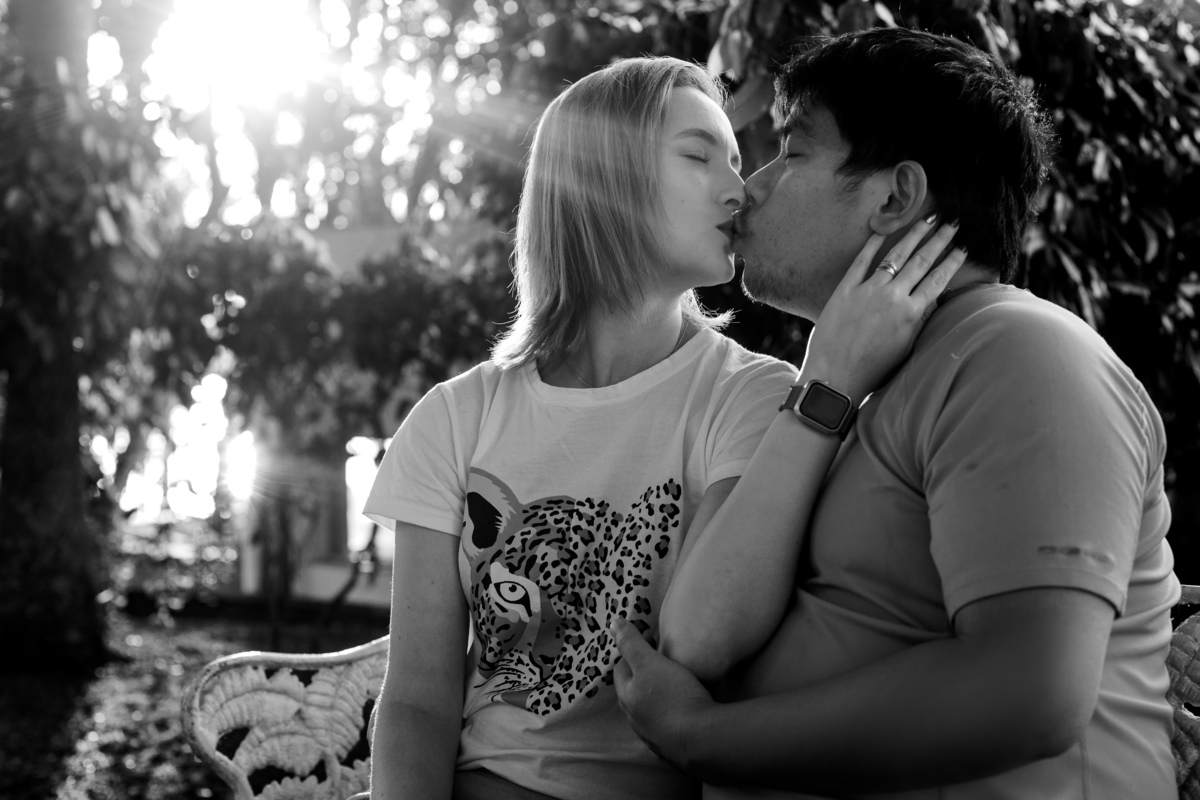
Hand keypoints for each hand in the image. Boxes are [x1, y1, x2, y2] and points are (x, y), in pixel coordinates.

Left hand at [612, 617, 714, 772]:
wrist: (700, 740)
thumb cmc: (673, 696)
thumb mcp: (650, 662)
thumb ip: (631, 643)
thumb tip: (613, 623)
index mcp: (627, 697)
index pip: (621, 668)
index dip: (633, 650)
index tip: (651, 638)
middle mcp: (635, 719)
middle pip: (633, 690)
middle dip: (642, 673)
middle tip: (661, 659)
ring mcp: (652, 735)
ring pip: (648, 709)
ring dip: (655, 694)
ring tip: (673, 682)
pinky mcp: (671, 746)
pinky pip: (666, 724)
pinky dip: (669, 712)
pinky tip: (683, 708)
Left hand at [803, 219, 966, 403]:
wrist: (834, 378)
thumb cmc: (872, 370)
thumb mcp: (905, 347)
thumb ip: (920, 320)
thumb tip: (934, 298)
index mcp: (911, 314)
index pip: (938, 279)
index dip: (953, 260)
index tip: (964, 245)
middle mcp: (892, 298)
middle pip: (921, 261)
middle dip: (939, 239)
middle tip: (953, 221)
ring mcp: (868, 291)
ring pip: (896, 255)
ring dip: (914, 234)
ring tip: (928, 219)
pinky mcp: (845, 290)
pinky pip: (862, 260)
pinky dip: (874, 243)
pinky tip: (884, 228)